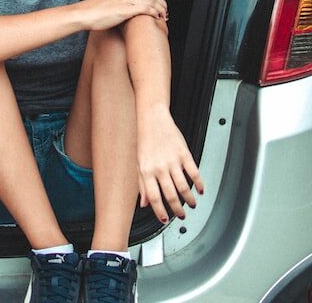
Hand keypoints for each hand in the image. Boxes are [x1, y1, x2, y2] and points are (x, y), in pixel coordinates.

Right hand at [81, 0, 166, 30]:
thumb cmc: (94, 5)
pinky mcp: (126, 10)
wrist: (85, 14)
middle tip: (165, 10)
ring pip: (151, 1)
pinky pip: (146, 9)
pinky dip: (154, 13)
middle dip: (161, 2)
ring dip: (160, 9)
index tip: (159, 2)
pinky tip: (156, 17)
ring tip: (163, 15)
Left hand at [137, 108, 203, 222]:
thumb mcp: (139, 163)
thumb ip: (142, 185)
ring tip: (193, 204)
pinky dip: (199, 183)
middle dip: (177, 209)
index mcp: (146, 171)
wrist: (152, 119)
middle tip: (182, 215)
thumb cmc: (145, 141)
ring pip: (184, 186)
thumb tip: (143, 204)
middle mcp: (159, 167)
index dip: (160, 211)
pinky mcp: (184, 153)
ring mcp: (172, 160)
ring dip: (190, 199)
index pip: (153, 197)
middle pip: (170, 195)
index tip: (165, 220)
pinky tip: (201, 189)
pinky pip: (194, 172)